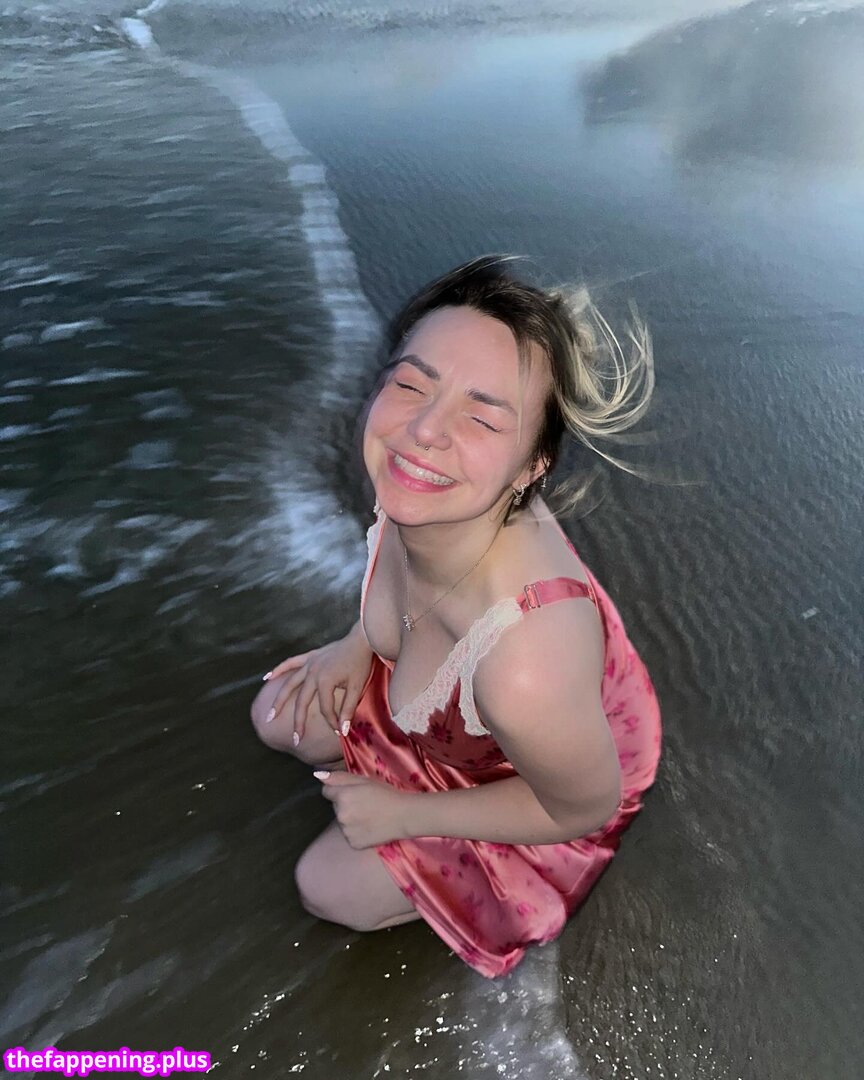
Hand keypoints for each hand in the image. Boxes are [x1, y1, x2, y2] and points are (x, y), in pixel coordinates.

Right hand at [263, 624, 372, 743]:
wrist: (361, 640)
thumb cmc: (360, 663)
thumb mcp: (357, 687)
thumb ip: (348, 709)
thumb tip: (343, 730)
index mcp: (325, 681)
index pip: (325, 708)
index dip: (332, 721)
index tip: (339, 731)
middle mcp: (313, 673)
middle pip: (302, 701)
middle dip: (298, 721)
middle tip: (296, 739)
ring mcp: (309, 664)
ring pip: (289, 684)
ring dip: (279, 700)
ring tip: (270, 716)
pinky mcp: (309, 656)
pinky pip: (290, 663)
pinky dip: (278, 670)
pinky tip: (267, 678)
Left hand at [313, 770, 412, 849]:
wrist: (404, 815)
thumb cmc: (386, 794)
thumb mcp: (364, 780)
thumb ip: (339, 777)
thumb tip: (318, 775)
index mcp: (342, 796)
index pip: (326, 792)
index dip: (340, 790)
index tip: (354, 793)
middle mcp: (340, 815)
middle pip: (335, 807)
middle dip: (345, 804)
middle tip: (364, 803)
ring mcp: (346, 831)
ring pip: (342, 821)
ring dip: (350, 818)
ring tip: (369, 816)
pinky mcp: (353, 843)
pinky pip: (349, 834)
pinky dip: (357, 831)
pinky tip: (370, 827)